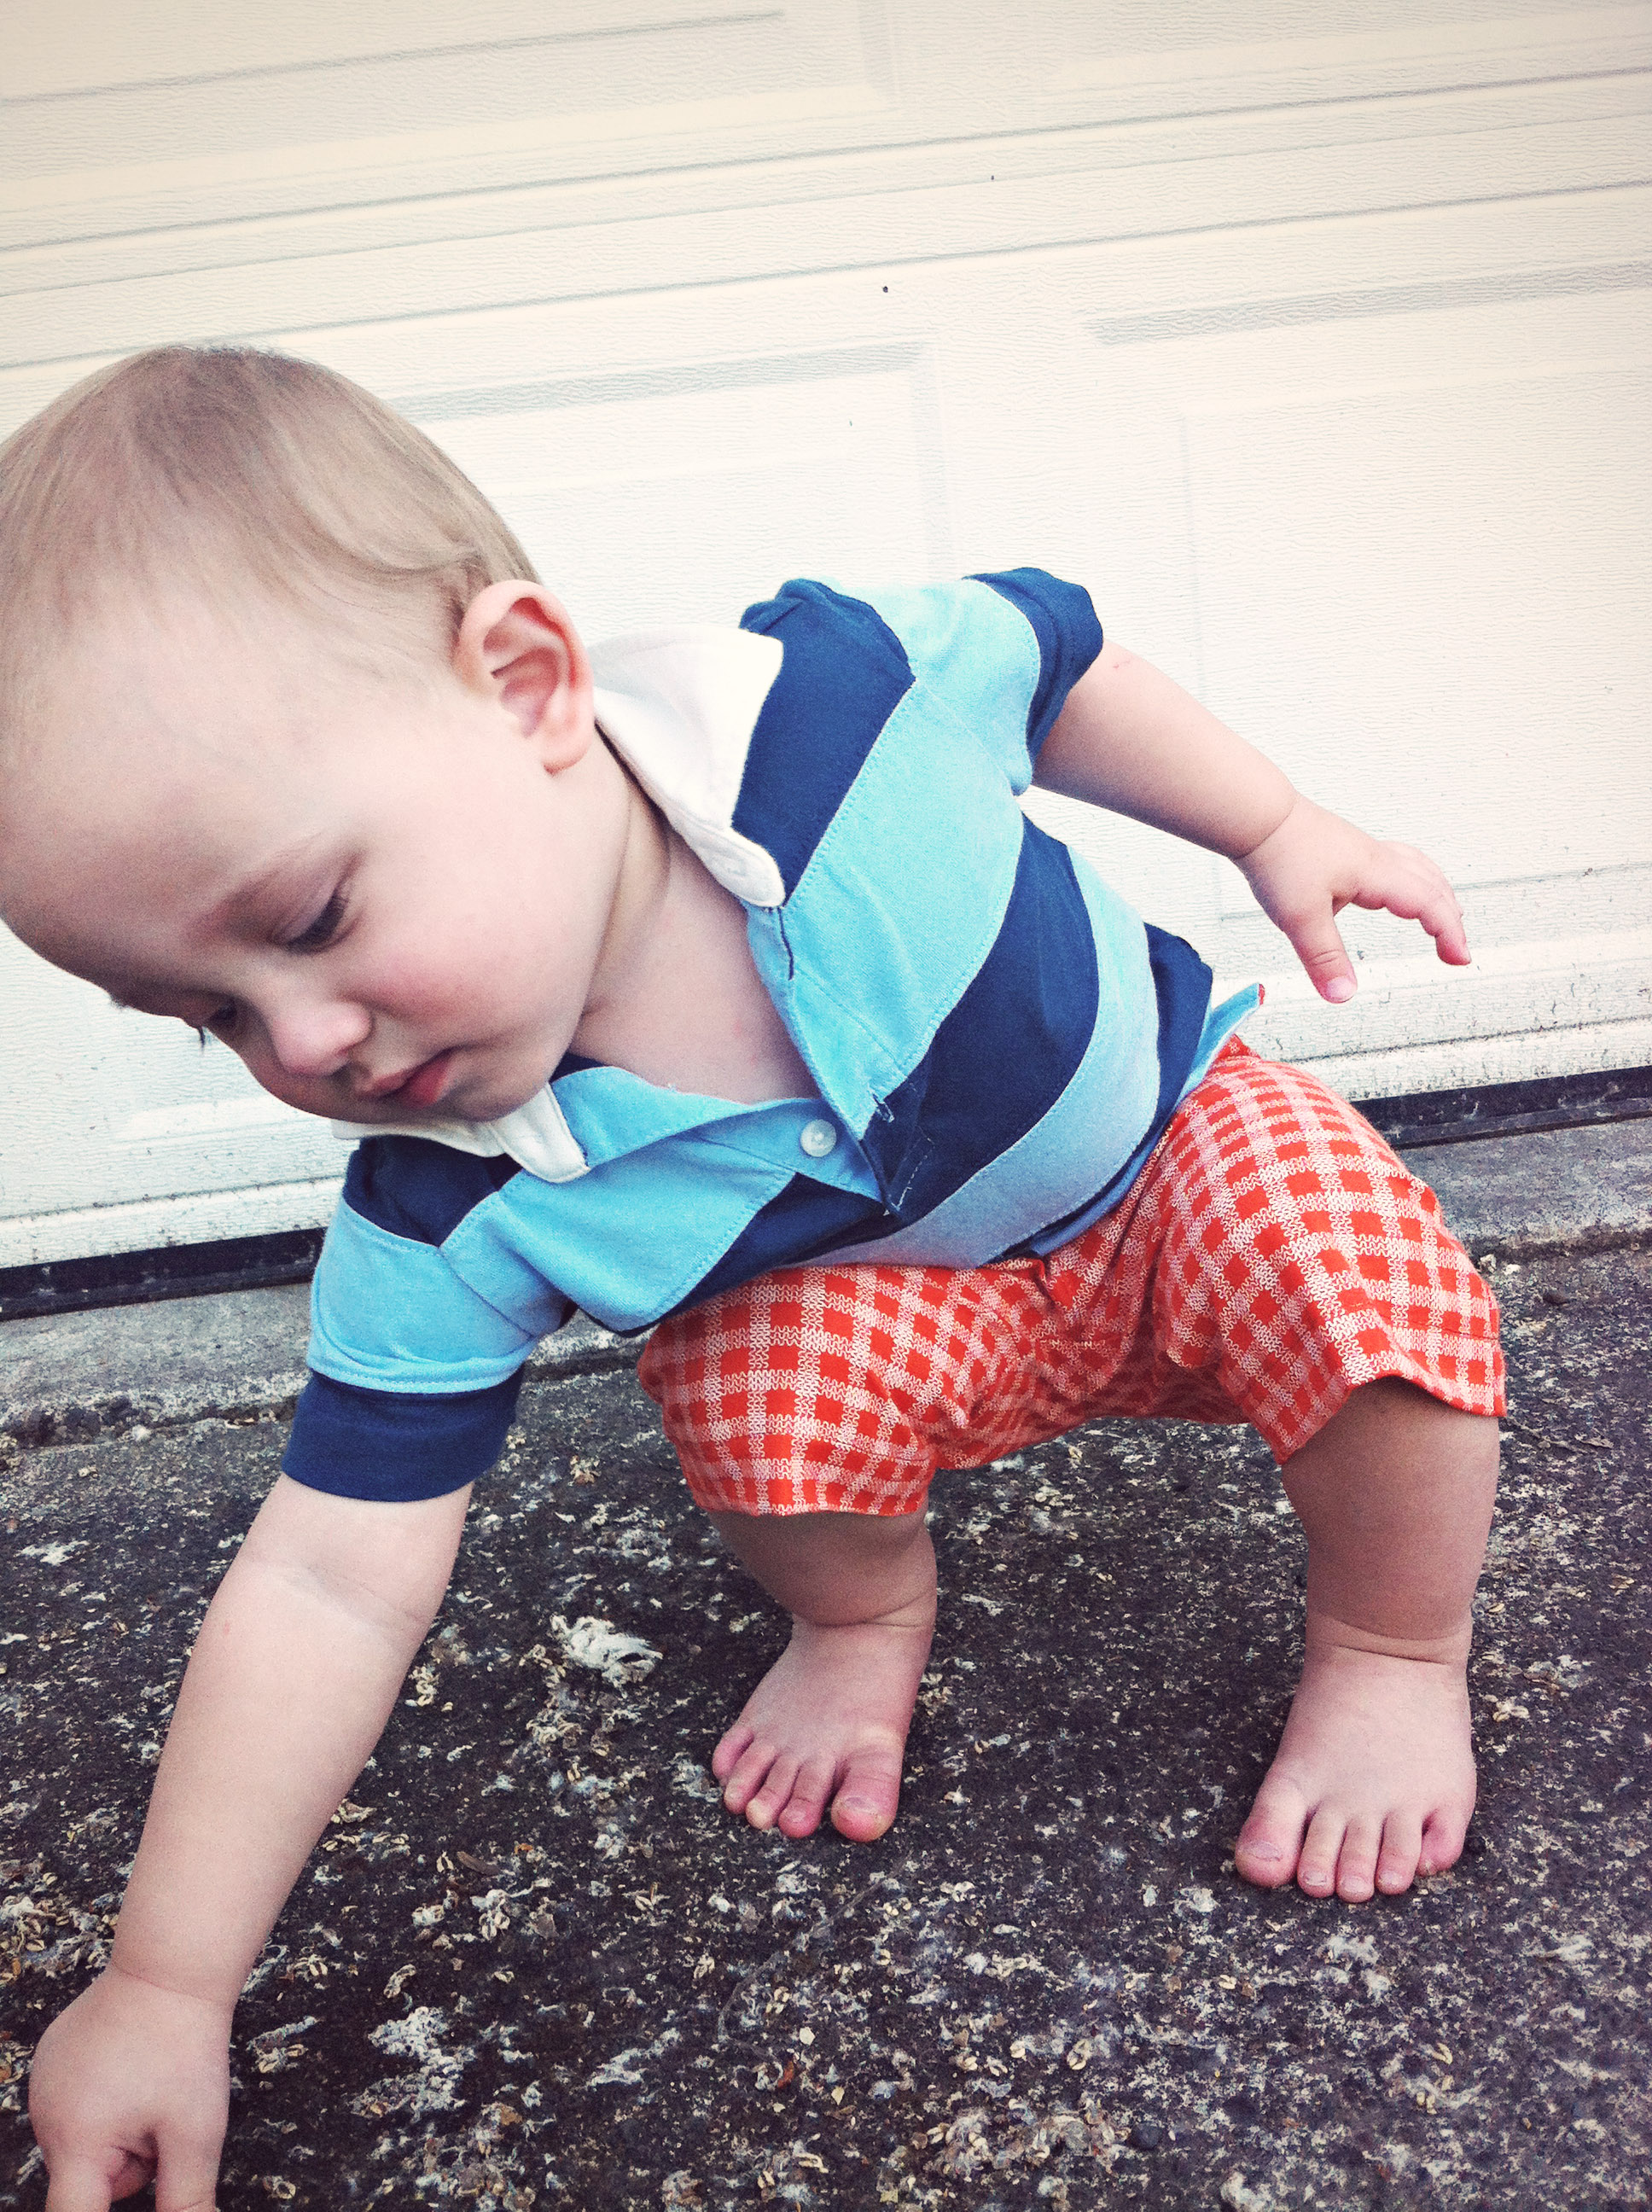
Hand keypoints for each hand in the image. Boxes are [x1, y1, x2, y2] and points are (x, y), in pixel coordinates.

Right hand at [30, 1965, 230, 2209]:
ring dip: (120, 2133)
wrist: (170, 1966)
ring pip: (88, 2145)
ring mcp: (42, 2086)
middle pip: (89, 2181)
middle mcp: (45, 2118)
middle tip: (163, 2115)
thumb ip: (185, 2199)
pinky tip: (131, 2061)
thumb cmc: (185, 2045)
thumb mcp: (196, 2133)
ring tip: (150, 2081)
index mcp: (76, 2142)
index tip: (121, 2190)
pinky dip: (106, 2100)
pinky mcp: (50, 2062)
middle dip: (130, 2165)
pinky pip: (79, 2107)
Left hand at [1236, 794, 1469, 1001]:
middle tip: (1455, 951)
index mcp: (1376, 873)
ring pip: (1418, 869)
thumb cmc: (1278, 854)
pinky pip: (1396, 862)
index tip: (1460, 959)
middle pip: (1433, 885)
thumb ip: (1324, 959)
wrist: (1257, 817)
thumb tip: (1343, 995)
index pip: (1429, 904)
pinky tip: (1391, 892)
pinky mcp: (1348, 848)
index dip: (1450, 933)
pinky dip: (1411, 880)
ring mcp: (1364, 851)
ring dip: (1437, 895)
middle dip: (1450, 920)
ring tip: (1443, 919)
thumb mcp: (1298, 917)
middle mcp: (1377, 859)